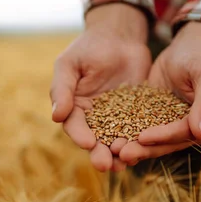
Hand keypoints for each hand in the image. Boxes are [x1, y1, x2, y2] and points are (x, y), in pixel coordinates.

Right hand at [50, 3, 151, 171]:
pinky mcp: (137, 115)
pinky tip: (144, 149)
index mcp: (74, 108)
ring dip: (120, 154)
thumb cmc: (89, 47)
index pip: (75, 126)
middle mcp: (94, 118)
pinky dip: (140, 141)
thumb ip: (62, 90)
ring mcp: (116, 119)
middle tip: (106, 165)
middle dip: (100, 154)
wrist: (120, 36)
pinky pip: (138, 130)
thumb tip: (56, 117)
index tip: (88, 143)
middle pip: (96, 141)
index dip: (80, 136)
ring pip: (117, 140)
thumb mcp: (69, 64)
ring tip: (125, 164)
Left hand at [118, 22, 200, 164]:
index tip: (143, 138)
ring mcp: (177, 124)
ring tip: (113, 150)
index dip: (165, 136)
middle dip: (145, 149)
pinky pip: (144, 128)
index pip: (186, 133)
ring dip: (135, 146)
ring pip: (155, 140)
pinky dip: (129, 134)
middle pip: (169, 142)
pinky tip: (111, 139)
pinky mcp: (159, 118)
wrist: (188, 43)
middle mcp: (197, 128)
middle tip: (122, 154)